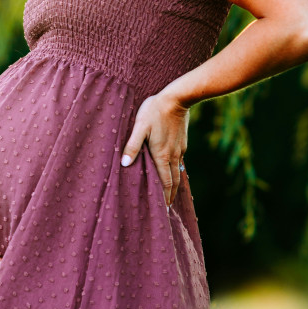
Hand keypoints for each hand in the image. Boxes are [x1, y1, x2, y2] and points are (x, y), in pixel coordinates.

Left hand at [120, 87, 188, 206]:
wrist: (177, 98)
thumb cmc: (154, 111)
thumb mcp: (139, 127)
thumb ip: (132, 146)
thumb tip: (125, 164)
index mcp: (162, 155)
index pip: (165, 182)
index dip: (164, 197)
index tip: (163, 209)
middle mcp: (173, 155)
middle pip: (174, 181)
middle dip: (170, 195)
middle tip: (167, 208)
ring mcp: (180, 149)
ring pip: (178, 172)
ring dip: (174, 184)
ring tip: (170, 194)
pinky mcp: (183, 142)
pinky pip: (180, 162)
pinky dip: (177, 171)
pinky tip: (173, 171)